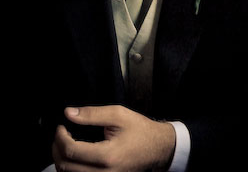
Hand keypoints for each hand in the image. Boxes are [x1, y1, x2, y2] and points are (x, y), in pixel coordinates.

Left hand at [52, 105, 175, 171]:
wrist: (158, 147)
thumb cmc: (141, 130)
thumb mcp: (119, 115)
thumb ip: (93, 114)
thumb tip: (69, 113)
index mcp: (107, 155)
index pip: (71, 150)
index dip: (60, 137)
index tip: (61, 127)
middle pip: (65, 166)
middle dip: (57, 149)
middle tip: (60, 135)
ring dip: (61, 160)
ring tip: (64, 145)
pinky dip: (71, 168)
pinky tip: (73, 157)